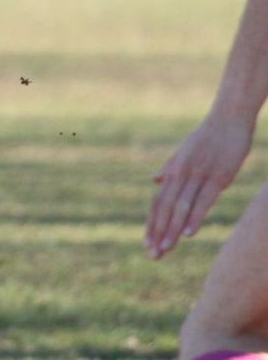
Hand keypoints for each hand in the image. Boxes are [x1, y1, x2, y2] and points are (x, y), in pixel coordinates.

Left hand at [145, 113, 253, 257]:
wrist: (227, 119)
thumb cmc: (208, 137)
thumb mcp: (184, 153)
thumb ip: (169, 169)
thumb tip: (154, 179)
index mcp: (173, 172)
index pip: (157, 202)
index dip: (152, 223)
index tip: (147, 243)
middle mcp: (180, 175)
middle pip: (164, 208)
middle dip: (157, 232)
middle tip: (152, 255)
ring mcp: (197, 176)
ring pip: (180, 207)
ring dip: (172, 230)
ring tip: (165, 249)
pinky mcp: (217, 177)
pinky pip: (203, 200)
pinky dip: (194, 216)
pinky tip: (188, 233)